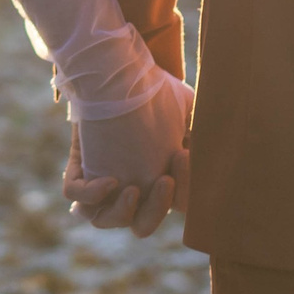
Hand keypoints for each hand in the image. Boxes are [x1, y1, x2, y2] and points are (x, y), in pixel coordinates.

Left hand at [60, 70, 190, 236]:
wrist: (116, 69)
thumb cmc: (152, 90)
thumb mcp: (184, 107)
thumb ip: (201, 130)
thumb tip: (216, 149)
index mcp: (156, 180)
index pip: (175, 205)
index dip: (184, 190)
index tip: (183, 154)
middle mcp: (130, 185)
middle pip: (141, 224)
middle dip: (156, 210)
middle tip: (164, 181)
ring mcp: (101, 179)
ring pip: (104, 220)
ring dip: (122, 213)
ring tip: (131, 190)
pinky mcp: (80, 166)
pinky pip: (77, 198)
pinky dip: (92, 196)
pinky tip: (109, 181)